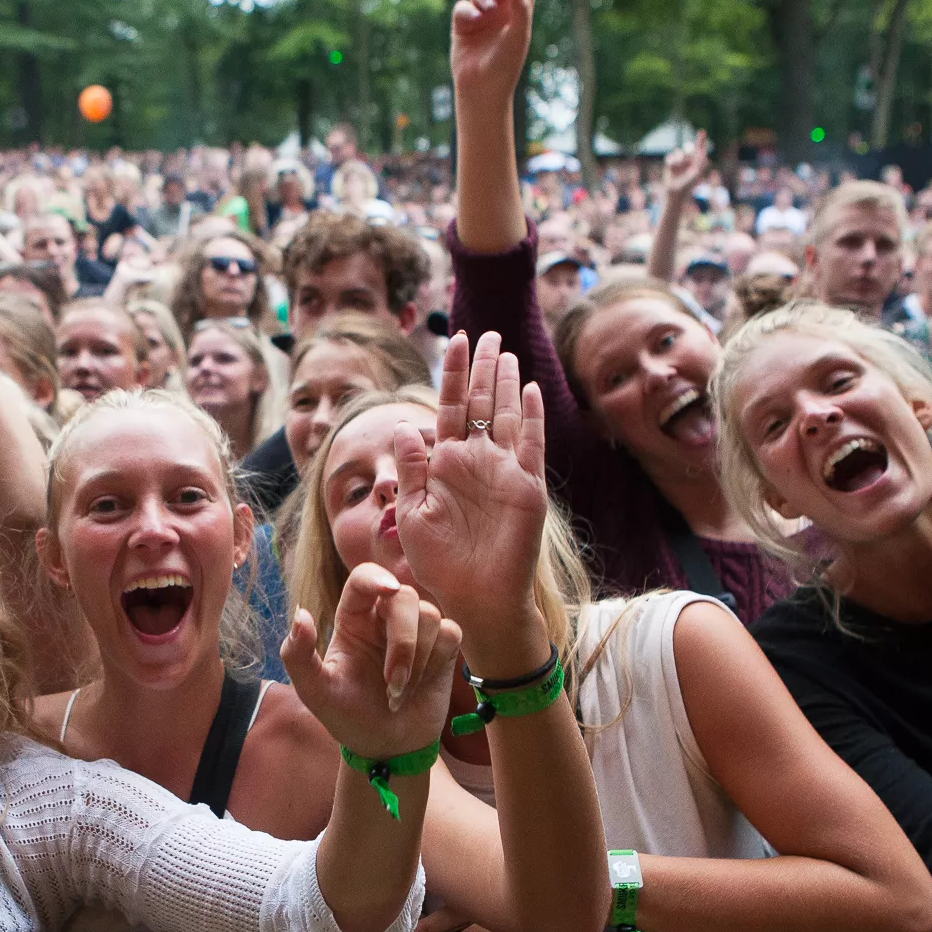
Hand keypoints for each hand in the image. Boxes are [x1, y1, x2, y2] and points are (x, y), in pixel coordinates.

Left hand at [281, 562, 461, 761]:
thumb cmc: (346, 716)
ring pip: (430, 615)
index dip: (377, 578)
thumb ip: (298, 655)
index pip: (364, 579)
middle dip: (402, 641)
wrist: (384, 747)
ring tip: (399, 691)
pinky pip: (450, 633)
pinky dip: (436, 661)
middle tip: (391, 682)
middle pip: (405, 596)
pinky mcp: (442, 647)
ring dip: (417, 660)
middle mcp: (384, 618)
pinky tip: (419, 685)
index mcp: (352, 618)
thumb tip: (300, 614)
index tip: (389, 591)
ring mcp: (415, 631)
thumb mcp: (315, 692)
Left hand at [394, 331, 549, 665]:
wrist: (472, 599)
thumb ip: (409, 470)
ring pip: (506, 415)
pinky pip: (530, 445)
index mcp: (444, 463)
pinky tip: (529, 389)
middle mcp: (476, 460)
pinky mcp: (526, 488)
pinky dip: (530, 417)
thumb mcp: (411, 514)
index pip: (450, 406)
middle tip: (486, 332)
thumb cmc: (437, 563)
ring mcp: (504, 472)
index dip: (454, 373)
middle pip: (481, 402)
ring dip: (506, 382)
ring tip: (506, 349)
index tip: (456, 340)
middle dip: (483, 367)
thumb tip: (401, 425)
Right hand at [449, 0, 541, 113]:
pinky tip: (472, 21)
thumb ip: (521, 7)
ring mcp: (480, 15)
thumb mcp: (519, 35)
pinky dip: (467, 11)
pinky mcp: (462, 24)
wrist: (482, 88)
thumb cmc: (506, 65)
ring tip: (487, 11)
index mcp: (520, 11)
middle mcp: (501, 9)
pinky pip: (462, 7)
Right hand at [662, 130, 708, 199]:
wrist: (675, 193)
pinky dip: (671, 162)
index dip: (701, 140)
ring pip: (679, 152)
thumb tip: (704, 155)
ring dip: (679, 160)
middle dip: (688, 149)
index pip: (700, 149)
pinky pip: (671, 156)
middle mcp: (690, 160)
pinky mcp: (671, 164)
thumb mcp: (696, 174)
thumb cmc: (687, 186)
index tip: (702, 132)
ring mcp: (680, 162)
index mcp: (698, 162)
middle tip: (689, 148)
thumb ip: (700, 164)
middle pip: (689, 148)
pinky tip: (672, 169)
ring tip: (678, 168)